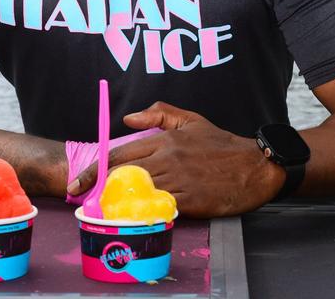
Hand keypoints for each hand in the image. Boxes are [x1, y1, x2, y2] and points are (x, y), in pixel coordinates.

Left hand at [66, 102, 285, 217]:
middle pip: (122, 175)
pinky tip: (131, 219)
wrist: (255, 167)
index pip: (120, 154)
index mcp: (165, 140)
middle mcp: (168, 159)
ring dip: (118, 203)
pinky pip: (158, 208)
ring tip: (103, 211)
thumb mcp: (192, 120)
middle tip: (82, 199)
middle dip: (99, 188)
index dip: (95, 169)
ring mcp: (178, 181)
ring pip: (136, 193)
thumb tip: (128, 119)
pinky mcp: (189, 201)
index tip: (78, 182)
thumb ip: (159, 115)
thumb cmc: (222, 144)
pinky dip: (143, 214)